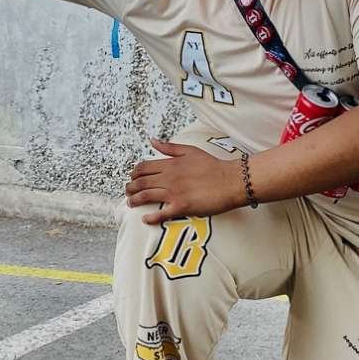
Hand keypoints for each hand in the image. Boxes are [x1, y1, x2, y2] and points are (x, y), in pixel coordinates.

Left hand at [123, 140, 246, 224]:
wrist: (230, 181)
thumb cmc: (213, 166)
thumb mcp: (190, 151)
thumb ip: (169, 147)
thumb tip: (153, 140)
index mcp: (170, 164)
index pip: (144, 167)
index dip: (134, 173)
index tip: (132, 177)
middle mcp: (169, 178)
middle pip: (141, 182)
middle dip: (131, 187)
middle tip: (127, 191)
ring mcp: (174, 193)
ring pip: (146, 196)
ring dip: (135, 200)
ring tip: (131, 203)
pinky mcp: (182, 207)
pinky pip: (161, 213)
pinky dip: (151, 217)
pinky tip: (145, 219)